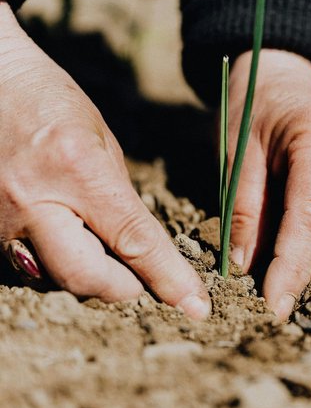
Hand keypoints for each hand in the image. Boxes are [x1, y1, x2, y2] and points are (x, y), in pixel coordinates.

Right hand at [0, 3, 209, 318]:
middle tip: (142, 278)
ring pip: (57, 280)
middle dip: (125, 288)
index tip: (195, 306)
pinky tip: (71, 240)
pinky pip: (32, 267)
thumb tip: (138, 246)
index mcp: (78, 169)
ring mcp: (2, 219)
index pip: (134, 240)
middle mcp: (35, 201)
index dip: (170, 278)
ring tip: (103, 249)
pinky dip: (60, 264)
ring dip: (92, 276)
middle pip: (88, 278)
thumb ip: (120, 199)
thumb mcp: (102, 142)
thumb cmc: (54, 101)